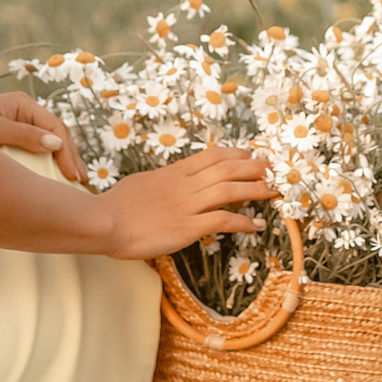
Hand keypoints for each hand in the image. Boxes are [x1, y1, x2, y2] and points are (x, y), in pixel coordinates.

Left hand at [0, 92, 84, 183]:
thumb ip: (22, 136)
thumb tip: (55, 143)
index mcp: (22, 105)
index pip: (56, 128)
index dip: (68, 152)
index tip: (72, 176)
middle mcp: (23, 115)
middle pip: (56, 137)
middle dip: (70, 159)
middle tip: (81, 184)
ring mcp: (17, 129)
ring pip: (48, 147)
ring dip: (61, 164)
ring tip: (74, 187)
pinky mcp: (9, 143)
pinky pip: (33, 155)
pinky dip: (46, 167)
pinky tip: (52, 183)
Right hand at [95, 147, 272, 259]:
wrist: (105, 222)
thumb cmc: (117, 205)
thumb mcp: (142, 182)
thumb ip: (163, 180)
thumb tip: (172, 180)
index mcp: (175, 172)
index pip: (213, 156)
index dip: (237, 154)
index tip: (252, 155)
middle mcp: (186, 184)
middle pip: (229, 168)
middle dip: (256, 167)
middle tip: (276, 169)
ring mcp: (188, 205)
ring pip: (231, 190)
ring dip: (257, 189)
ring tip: (276, 191)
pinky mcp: (188, 227)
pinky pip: (223, 220)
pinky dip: (243, 222)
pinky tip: (256, 226)